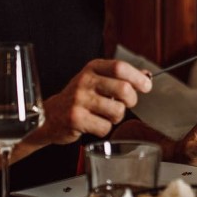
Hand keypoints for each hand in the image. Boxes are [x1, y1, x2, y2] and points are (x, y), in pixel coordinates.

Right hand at [31, 58, 152, 147]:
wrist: (50, 115)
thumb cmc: (78, 98)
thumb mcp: (96, 80)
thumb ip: (119, 77)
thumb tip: (146, 75)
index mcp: (92, 68)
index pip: (120, 67)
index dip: (137, 77)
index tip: (146, 86)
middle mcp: (85, 81)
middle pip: (124, 89)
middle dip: (131, 100)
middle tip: (126, 104)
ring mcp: (79, 100)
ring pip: (117, 111)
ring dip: (117, 117)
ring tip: (105, 115)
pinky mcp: (76, 118)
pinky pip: (105, 127)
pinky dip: (104, 129)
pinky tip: (94, 124)